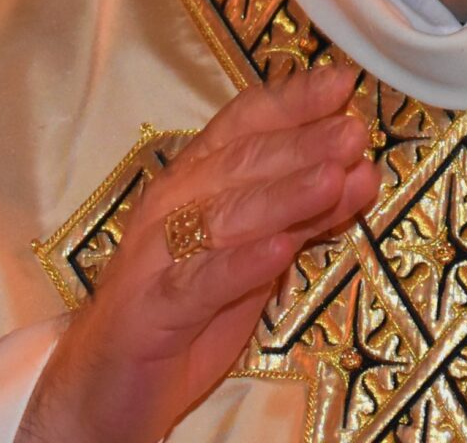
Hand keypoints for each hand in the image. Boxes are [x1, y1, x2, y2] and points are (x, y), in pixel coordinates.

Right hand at [17, 66, 381, 442]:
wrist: (107, 386)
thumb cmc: (186, 312)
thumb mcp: (255, 257)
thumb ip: (302, 214)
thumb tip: (360, 171)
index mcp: (193, 182)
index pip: (242, 125)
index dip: (291, 101)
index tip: (341, 80)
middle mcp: (170, 206)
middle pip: (239, 163)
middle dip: (301, 143)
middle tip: (352, 129)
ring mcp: (156, 256)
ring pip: (225, 215)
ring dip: (283, 194)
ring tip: (334, 177)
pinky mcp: (150, 309)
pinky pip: (200, 281)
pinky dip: (241, 263)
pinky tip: (281, 248)